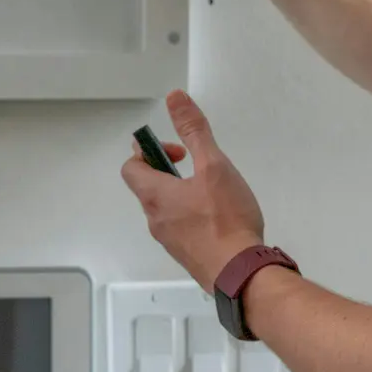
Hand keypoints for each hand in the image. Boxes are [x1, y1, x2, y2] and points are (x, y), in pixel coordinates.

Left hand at [120, 90, 265, 288]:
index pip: (131, 167)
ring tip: (215, 193)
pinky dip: (194, 217)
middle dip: (170, 172)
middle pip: (149, 188)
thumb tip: (173, 97)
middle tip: (200, 168)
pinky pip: (182, 229)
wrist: (241, 275)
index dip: (148, 152)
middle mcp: (155, 220)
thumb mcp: (213, 165)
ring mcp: (170, 242)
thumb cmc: (225, 218)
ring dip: (184, 195)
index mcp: (154, 196)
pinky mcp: (188, 257)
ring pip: (167, 210)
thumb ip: (194, 131)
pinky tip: (222, 218)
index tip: (178, 152)